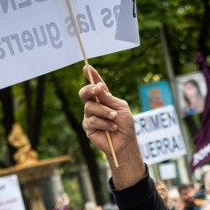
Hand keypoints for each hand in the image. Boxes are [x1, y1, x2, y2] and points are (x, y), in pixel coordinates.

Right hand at [79, 65, 143, 188]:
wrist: (125, 142)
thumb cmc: (125, 125)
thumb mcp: (121, 108)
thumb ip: (109, 98)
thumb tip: (99, 87)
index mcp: (104, 98)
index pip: (96, 85)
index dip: (91, 76)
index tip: (87, 67)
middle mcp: (95, 105)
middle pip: (84, 93)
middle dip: (89, 89)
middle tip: (97, 89)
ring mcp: (90, 116)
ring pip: (90, 106)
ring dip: (104, 111)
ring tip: (114, 118)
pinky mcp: (88, 127)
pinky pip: (92, 120)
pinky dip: (104, 123)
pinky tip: (112, 127)